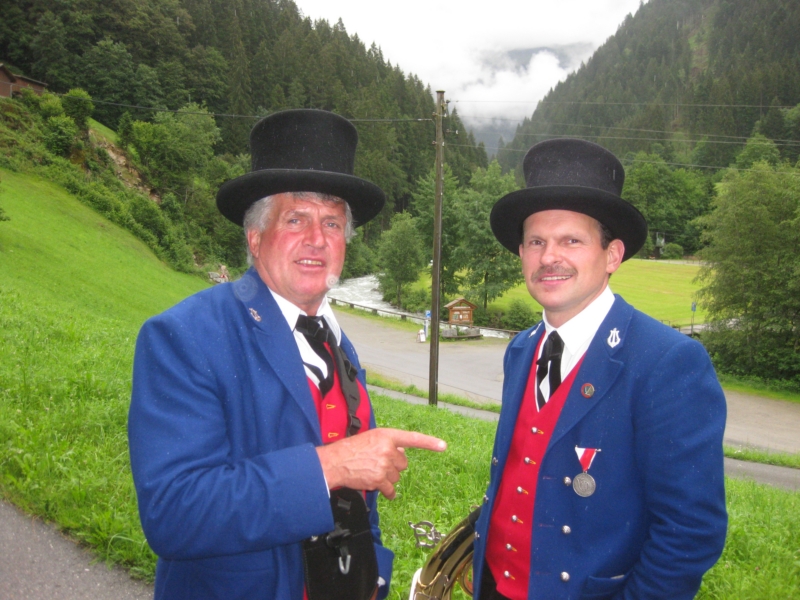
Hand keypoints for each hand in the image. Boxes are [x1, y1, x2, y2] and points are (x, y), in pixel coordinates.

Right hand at [316, 428, 445, 498]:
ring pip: (397, 477)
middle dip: (393, 466)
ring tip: (371, 471)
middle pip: (403, 464)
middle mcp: (388, 449)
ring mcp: (384, 465)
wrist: (335, 462)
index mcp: (387, 436)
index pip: (412, 438)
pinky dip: (388, 492)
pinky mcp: (379, 480)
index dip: (429, 443)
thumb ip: (389, 443)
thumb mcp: (372, 438)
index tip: (443, 446)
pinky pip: (391, 490)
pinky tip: (381, 489)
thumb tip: (403, 452)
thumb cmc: (352, 449)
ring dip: (387, 478)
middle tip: (377, 463)